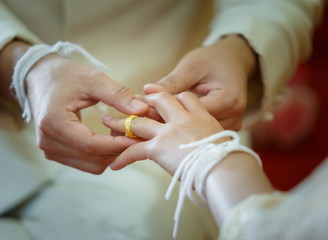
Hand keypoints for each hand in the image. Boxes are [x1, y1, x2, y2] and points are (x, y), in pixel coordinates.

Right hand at [26, 54, 148, 173]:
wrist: (38, 77)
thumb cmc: (64, 75)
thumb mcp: (92, 79)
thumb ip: (117, 94)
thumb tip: (141, 110)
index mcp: (54, 122)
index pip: (91, 145)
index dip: (118, 144)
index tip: (138, 136)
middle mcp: (48, 142)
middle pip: (93, 159)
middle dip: (118, 150)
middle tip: (136, 134)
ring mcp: (50, 150)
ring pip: (91, 164)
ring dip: (111, 153)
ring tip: (123, 133)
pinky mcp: (55, 152)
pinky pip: (85, 162)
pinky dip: (102, 154)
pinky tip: (109, 137)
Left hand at [103, 92, 224, 174]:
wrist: (228, 169)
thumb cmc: (231, 156)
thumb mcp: (222, 136)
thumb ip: (207, 130)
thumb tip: (196, 135)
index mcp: (202, 113)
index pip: (184, 97)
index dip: (170, 96)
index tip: (159, 98)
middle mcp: (184, 118)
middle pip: (159, 100)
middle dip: (144, 101)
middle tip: (131, 103)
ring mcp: (170, 131)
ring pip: (140, 121)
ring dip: (122, 123)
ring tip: (108, 123)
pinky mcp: (160, 147)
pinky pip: (136, 150)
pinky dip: (124, 157)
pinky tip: (115, 164)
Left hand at [144, 35, 256, 129]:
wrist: (232, 60)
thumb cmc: (211, 60)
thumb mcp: (191, 67)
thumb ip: (171, 82)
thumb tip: (148, 91)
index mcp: (228, 100)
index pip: (190, 114)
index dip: (164, 113)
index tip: (143, 109)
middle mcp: (233, 117)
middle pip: (194, 129)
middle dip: (166, 124)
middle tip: (141, 119)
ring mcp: (231, 126)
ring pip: (196, 135)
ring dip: (174, 130)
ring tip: (150, 124)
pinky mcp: (224, 130)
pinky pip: (200, 134)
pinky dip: (184, 130)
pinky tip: (166, 126)